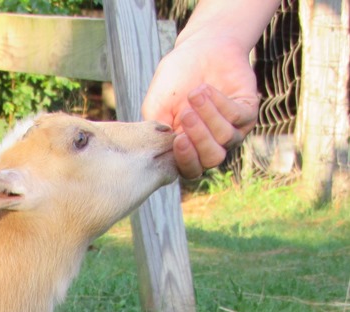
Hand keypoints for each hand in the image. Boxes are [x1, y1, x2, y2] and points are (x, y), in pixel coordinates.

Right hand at [142, 36, 259, 178]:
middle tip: (186, 114)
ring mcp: (232, 128)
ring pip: (225, 138)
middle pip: (212, 159)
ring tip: (195, 93)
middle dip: (199, 138)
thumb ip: (156, 132)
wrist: (196, 50)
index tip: (178, 140)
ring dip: (208, 115)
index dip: (186, 160)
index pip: (190, 169)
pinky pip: (238, 116)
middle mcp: (211, 144)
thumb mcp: (156, 109)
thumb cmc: (173, 81)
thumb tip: (165, 151)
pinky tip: (206, 89)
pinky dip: (220, 103)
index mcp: (188, 149)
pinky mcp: (248, 110)